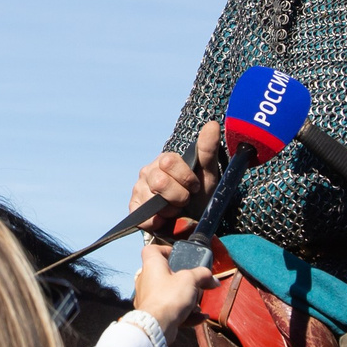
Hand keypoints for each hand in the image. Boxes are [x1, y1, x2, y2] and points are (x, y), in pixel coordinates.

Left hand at [130, 238, 214, 331]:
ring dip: (186, 299)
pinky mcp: (153, 314)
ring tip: (199, 304)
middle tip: (195, 283)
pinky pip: (170, 310)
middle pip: (166, 274)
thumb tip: (213, 279)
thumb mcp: (191, 280)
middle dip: (183, 280)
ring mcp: (149, 298)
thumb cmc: (169, 296)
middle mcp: (146, 280)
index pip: (152, 250)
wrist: (157, 326)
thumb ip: (203, 275)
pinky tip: (200, 317)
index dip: (165, 250)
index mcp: (151, 265)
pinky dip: (185, 313)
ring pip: (169, 294)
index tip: (178, 255)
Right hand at [131, 121, 221, 236]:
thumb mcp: (208, 174)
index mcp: (165, 160)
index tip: (194, 186)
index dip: (186, 178)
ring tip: (176, 210)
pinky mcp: (134, 208)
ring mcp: (139, 189)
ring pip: (150, 201)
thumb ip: (208, 151)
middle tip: (185, 200)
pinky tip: (164, 220)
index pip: (169, 162)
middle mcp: (149, 171)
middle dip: (178, 196)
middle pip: (159, 182)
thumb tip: (213, 125)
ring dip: (169, 210)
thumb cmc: (199, 195)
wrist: (191, 221)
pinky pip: (140, 215)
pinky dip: (155, 221)